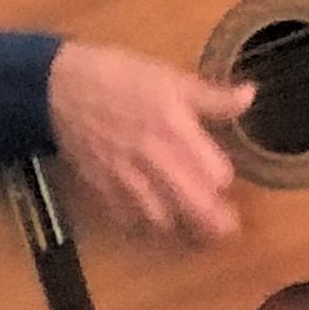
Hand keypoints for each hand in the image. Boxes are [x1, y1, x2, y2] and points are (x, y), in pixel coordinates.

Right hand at [46, 41, 253, 244]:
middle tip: (227, 230)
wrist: (58, 89)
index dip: (223, 179)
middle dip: (215, 222)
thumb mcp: (171, 79)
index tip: (225, 180)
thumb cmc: (118, 78)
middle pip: (194, 205)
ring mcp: (127, 179)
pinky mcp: (102, 189)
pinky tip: (155, 223)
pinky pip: (128, 220)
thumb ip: (213, 97)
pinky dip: (145, 227)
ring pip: (162, 220)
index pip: (215, 174)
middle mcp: (155, 160)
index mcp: (176, 130)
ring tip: (194, 231)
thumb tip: (250, 96)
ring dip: (182, 229)